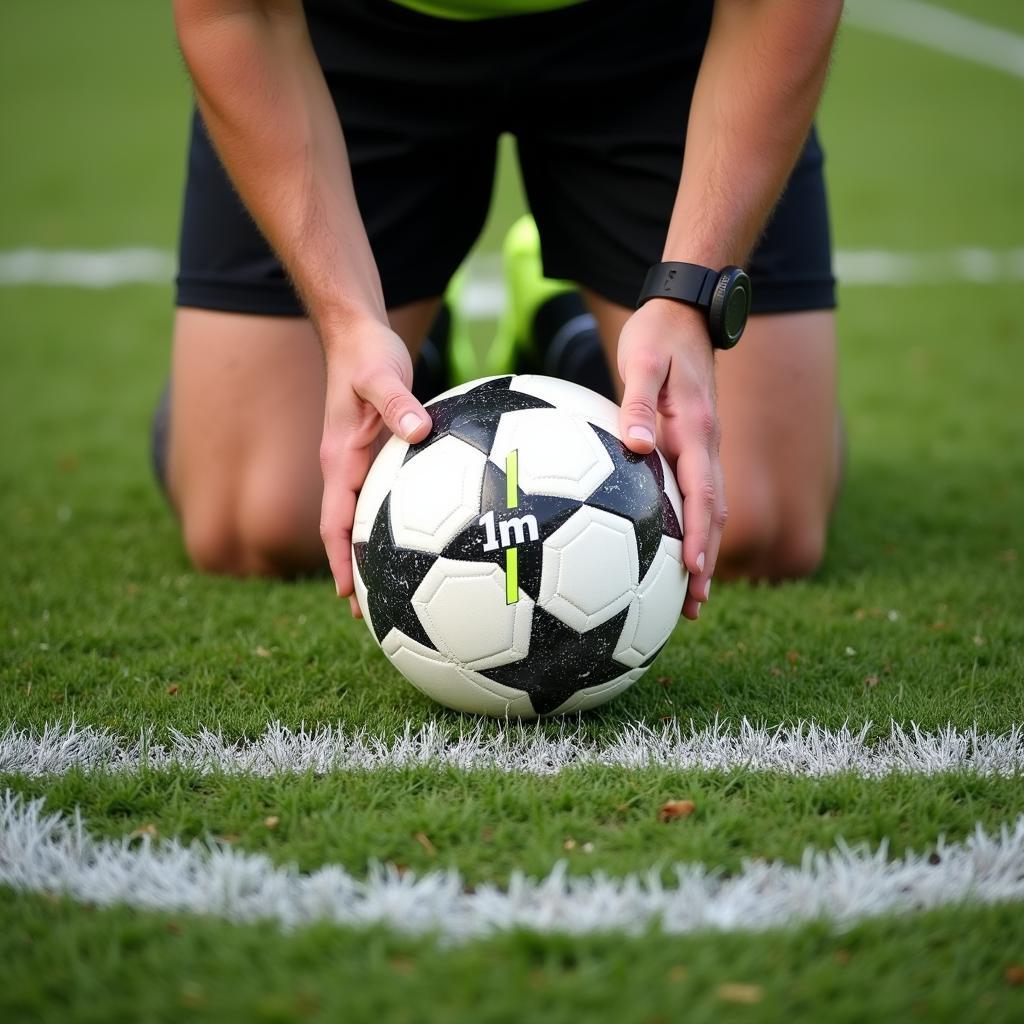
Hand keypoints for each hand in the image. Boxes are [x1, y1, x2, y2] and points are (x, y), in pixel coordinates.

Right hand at [318, 317, 430, 613]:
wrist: (358, 333)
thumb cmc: (368, 354)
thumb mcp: (382, 374)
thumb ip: (399, 402)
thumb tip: (421, 431)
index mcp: (340, 461)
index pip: (334, 523)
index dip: (340, 560)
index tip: (348, 595)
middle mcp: (346, 469)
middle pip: (347, 533)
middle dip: (355, 573)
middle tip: (374, 613)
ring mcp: (361, 464)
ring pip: (365, 519)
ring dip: (375, 554)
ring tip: (398, 590)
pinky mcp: (379, 455)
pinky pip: (386, 498)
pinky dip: (396, 524)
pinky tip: (426, 537)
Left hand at [616, 300, 725, 619]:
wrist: (686, 314)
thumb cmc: (658, 336)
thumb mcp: (641, 359)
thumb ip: (635, 401)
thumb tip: (635, 445)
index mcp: (695, 428)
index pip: (702, 492)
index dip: (699, 534)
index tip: (692, 571)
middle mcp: (706, 443)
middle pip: (714, 512)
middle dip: (707, 560)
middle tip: (695, 605)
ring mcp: (704, 445)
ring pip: (711, 506)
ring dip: (705, 548)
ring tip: (692, 593)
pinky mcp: (693, 444)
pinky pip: (698, 491)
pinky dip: (694, 524)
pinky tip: (675, 546)